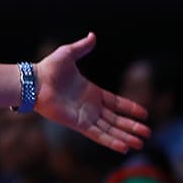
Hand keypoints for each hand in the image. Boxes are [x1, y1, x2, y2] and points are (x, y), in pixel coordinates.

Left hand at [35, 34, 149, 152]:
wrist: (34, 82)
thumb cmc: (48, 69)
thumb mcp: (68, 54)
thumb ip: (82, 47)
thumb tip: (92, 35)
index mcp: (91, 92)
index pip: (116, 103)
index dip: (129, 108)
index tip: (144, 114)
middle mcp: (90, 107)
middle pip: (116, 120)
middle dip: (132, 126)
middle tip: (148, 133)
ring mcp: (84, 116)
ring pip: (110, 129)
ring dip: (125, 136)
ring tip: (141, 143)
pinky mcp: (78, 124)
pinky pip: (97, 135)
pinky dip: (110, 141)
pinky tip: (123, 147)